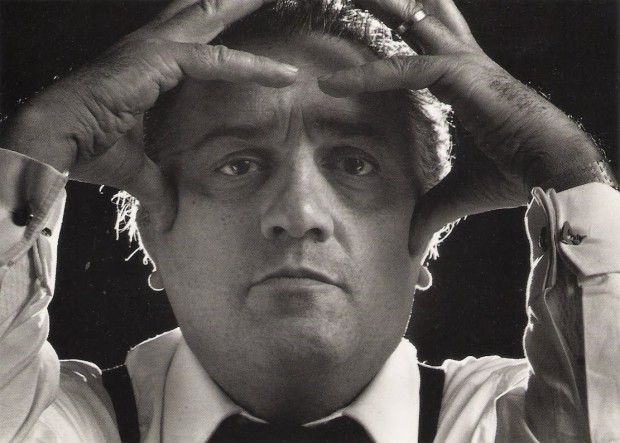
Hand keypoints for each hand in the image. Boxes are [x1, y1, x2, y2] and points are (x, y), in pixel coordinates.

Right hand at [1, 0, 297, 230]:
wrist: (54, 143)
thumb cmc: (87, 150)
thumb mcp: (137, 169)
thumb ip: (159, 185)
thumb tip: (170, 215)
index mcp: (150, 65)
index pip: (201, 44)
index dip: (234, 46)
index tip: (267, 55)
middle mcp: (154, 47)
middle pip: (207, 13)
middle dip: (240, 3)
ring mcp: (155, 48)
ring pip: (214, 17)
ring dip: (248, 5)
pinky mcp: (158, 60)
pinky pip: (217, 61)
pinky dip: (253, 68)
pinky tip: (286, 75)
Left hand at [318, 0, 602, 256]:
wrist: (553, 170)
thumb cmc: (514, 175)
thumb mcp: (458, 193)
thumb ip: (429, 210)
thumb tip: (410, 246)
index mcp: (462, 81)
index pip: (417, 49)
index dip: (387, 43)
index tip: (354, 48)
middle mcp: (462, 63)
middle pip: (416, 20)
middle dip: (385, 5)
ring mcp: (463, 65)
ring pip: (410, 26)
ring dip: (375, 9)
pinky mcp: (462, 77)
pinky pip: (406, 70)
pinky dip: (368, 77)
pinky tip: (332, 86)